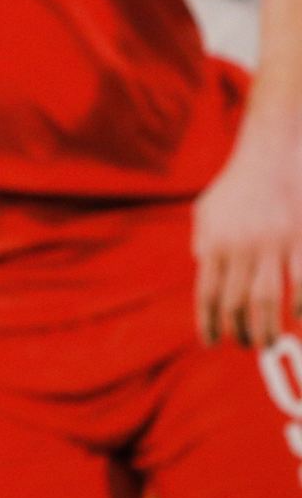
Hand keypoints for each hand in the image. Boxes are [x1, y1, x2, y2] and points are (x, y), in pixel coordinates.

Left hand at [193, 126, 301, 346]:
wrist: (271, 152)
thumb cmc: (235, 185)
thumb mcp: (206, 212)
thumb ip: (204, 244)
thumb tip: (204, 272)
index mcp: (215, 243)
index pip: (208, 295)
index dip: (209, 322)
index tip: (211, 341)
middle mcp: (242, 247)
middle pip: (238, 303)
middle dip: (239, 331)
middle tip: (243, 345)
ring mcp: (275, 243)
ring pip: (269, 298)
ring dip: (267, 326)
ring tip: (267, 342)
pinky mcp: (301, 237)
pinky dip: (301, 302)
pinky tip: (298, 315)